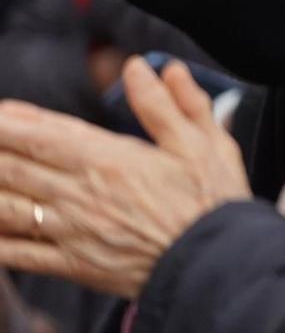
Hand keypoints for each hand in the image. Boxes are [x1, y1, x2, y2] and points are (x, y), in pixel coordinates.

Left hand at [0, 57, 249, 298]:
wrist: (215, 265)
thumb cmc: (213, 201)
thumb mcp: (202, 143)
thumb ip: (167, 104)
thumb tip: (140, 67)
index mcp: (108, 160)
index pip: (43, 135)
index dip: (11, 122)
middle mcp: (79, 194)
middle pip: (13, 167)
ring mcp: (70, 232)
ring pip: (5, 207)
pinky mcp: (72, 265)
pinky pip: (16, 254)